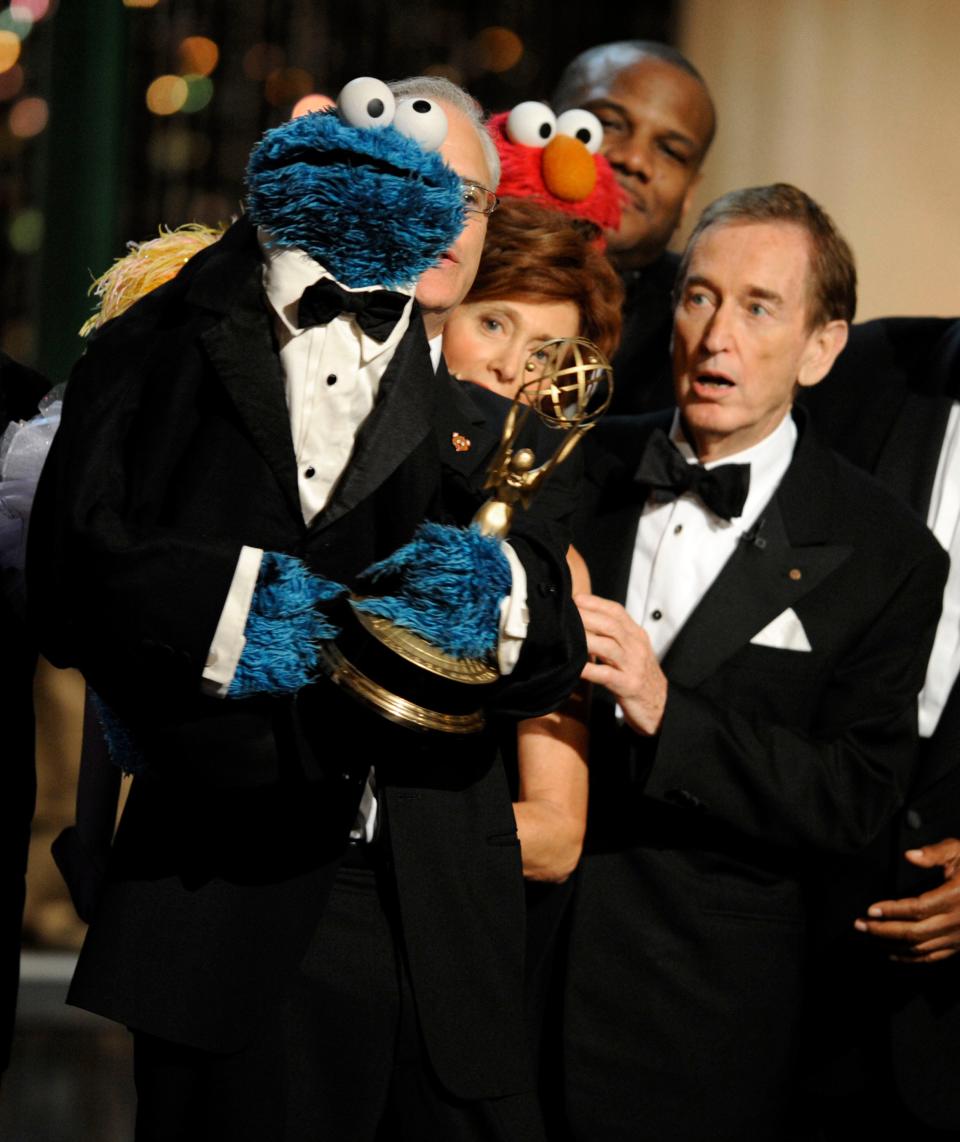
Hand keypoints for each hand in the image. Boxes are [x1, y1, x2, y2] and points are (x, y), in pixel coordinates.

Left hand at [576, 593, 666, 735]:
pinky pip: (606, 675)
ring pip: (608, 646)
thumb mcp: (630, 650)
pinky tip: (576, 667)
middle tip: (564, 615)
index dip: (594, 603)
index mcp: (636, 635)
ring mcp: (633, 666)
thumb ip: (612, 636)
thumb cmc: (638, 675)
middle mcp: (636, 646)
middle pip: (610, 625)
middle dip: (586, 617)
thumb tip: (584, 622)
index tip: (574, 599)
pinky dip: (589, 669)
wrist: (661, 705)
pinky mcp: (629, 685)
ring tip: (566, 635)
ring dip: (586, 639)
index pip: (616, 611)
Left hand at [854, 837, 959, 962]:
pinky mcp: (959, 945)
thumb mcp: (958, 850)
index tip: (871, 910)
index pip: (918, 908)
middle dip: (884, 930)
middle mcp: (958, 921)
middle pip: (915, 932)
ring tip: (869, 935)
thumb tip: (909, 855)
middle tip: (860, 925)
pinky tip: (891, 952)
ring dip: (892, 944)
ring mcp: (959, 936)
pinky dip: (910, 957)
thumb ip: (934, 853)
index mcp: (955, 896)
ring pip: (921, 947)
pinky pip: (933, 956)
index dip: (893, 910)